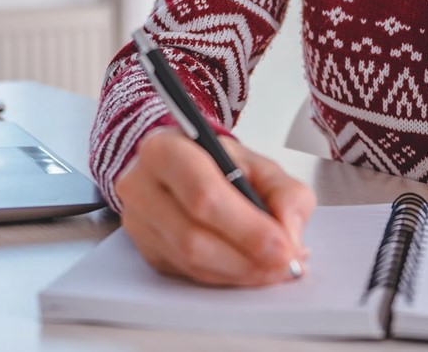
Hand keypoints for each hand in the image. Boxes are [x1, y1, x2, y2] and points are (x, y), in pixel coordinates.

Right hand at [114, 126, 315, 286]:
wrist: (182, 168)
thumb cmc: (218, 164)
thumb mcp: (258, 164)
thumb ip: (286, 193)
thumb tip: (289, 234)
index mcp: (166, 150)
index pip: (204, 194)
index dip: (246, 227)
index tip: (282, 245)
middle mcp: (141, 186)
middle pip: (193, 236)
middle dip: (247, 257)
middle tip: (283, 263)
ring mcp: (138, 223)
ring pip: (191, 262)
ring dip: (240, 272)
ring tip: (273, 267)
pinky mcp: (146, 251)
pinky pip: (189, 274)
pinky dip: (226, 277)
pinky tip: (249, 268)